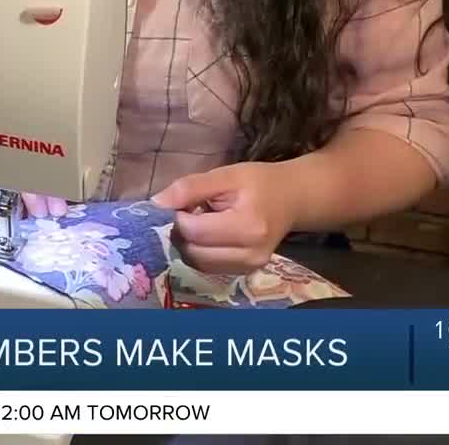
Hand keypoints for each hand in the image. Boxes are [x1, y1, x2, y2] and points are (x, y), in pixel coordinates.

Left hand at [153, 162, 301, 274]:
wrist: (291, 199)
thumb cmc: (259, 183)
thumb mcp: (225, 175)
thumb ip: (190, 187)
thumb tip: (157, 203)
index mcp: (248, 227)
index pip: (194, 231)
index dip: (181, 215)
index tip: (190, 202)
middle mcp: (250, 254)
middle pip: (193, 252)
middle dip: (183, 231)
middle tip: (192, 212)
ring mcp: (249, 268)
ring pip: (197, 263)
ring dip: (189, 244)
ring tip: (201, 223)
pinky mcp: (245, 273)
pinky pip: (207, 268)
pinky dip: (199, 252)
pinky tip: (209, 235)